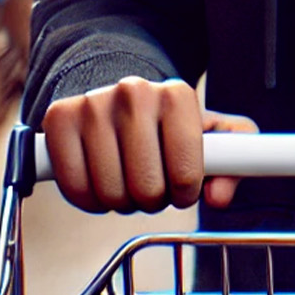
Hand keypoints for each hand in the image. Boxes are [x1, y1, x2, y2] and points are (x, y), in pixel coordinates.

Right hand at [42, 76, 257, 213]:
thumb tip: (219, 196)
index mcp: (178, 95)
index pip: (187, 174)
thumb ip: (235, 161)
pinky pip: (75, 187)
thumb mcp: (212, 134)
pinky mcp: (58, 118)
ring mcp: (93, 104)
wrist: (116, 95)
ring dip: (120, 201)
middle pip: (146, 188)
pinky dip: (88, 199)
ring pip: (110, 193)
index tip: (181, 187)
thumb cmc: (167, 124)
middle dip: (151, 198)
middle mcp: (135, 93)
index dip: (185, 192)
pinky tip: (98, 181)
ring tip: (125, 179)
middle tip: (149, 183)